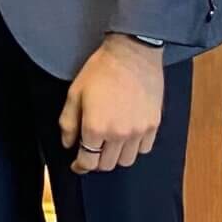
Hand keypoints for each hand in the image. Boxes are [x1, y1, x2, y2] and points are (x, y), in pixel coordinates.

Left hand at [59, 34, 163, 174]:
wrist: (132, 55)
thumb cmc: (100, 70)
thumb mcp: (75, 92)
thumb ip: (68, 121)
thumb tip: (68, 144)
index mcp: (95, 127)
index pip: (87, 161)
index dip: (80, 166)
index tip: (77, 165)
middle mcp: (118, 135)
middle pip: (107, 165)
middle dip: (96, 161)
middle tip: (92, 150)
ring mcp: (138, 132)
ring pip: (126, 161)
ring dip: (115, 156)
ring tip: (109, 143)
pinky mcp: (153, 126)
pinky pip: (143, 149)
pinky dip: (134, 148)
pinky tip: (127, 136)